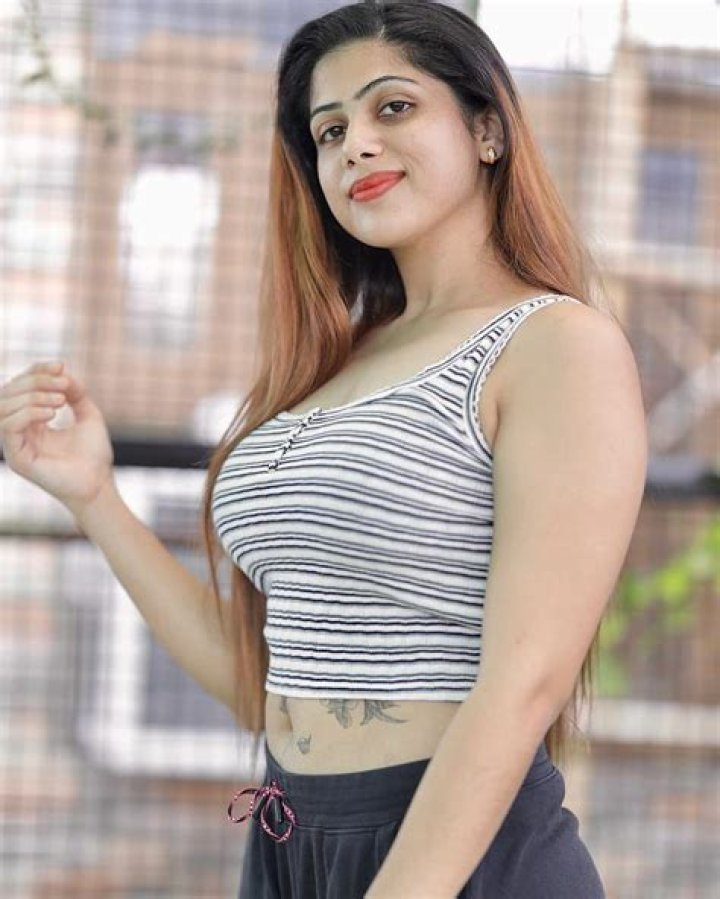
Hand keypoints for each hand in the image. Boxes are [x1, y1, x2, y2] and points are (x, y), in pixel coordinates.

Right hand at [0, 359, 114, 516]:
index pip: (22, 386)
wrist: (99, 483)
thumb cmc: (94, 454)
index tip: (61, 365)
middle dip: (36, 381)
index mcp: (32, 420)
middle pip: (9, 392)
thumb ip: (75, 393)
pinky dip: (29, 413)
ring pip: (4, 406)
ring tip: (61, 401)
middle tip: (63, 384)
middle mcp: (19, 430)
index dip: (37, 371)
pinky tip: (52, 414)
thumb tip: (63, 371)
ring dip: (33, 396)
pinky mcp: (16, 459)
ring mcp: (15, 444)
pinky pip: (9, 426)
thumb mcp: (88, 414)